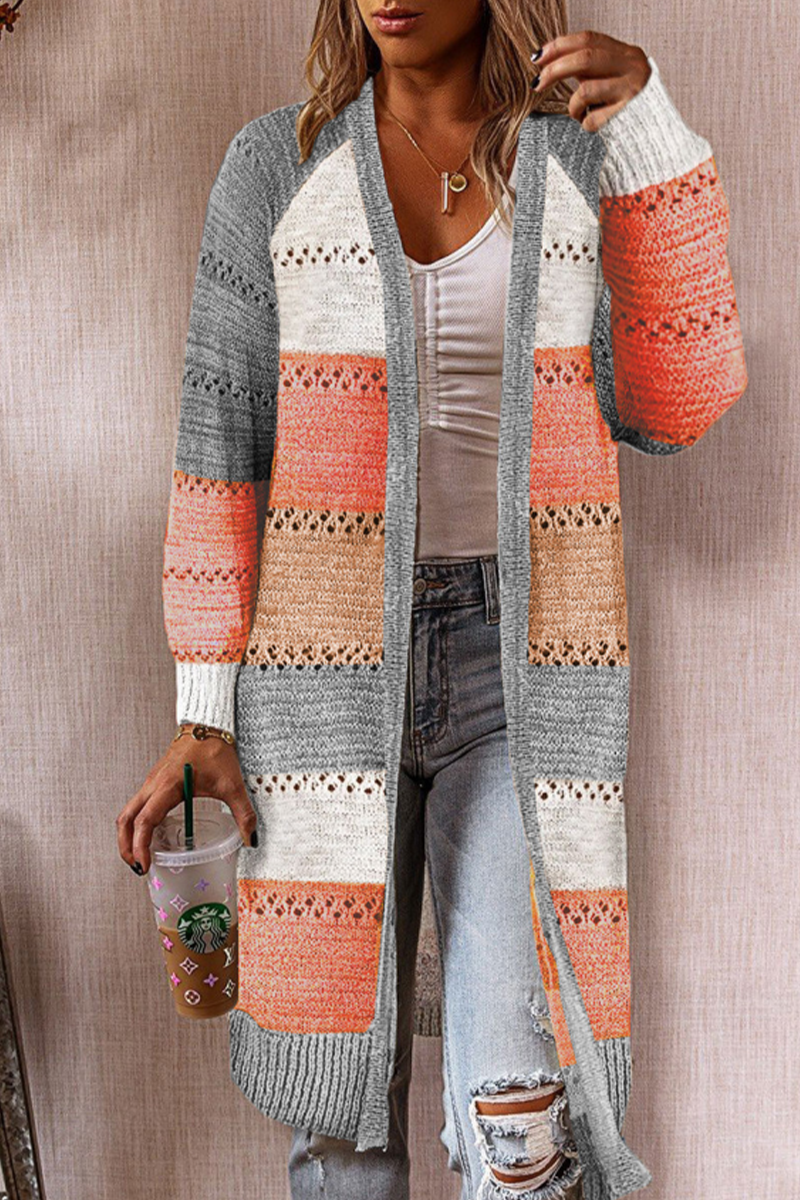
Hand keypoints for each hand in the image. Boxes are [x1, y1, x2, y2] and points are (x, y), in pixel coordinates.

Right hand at [116, 729, 257, 875]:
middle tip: (137, 868)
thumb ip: (243, 814)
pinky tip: (151, 838)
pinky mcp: (154, 782)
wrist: (206, 725)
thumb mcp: (232, 784)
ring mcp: (151, 782)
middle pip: (126, 819)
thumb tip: (251, 839)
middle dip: (126, 846)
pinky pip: (137, 806)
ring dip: (128, 836)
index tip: (144, 865)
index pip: (145, 820)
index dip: (140, 846)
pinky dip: (137, 824)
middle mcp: (153, 784)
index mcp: (168, 785)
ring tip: (140, 858)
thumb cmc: (215, 751)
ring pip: (128, 812)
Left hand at [532, 30, 650, 130]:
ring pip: (585, 91)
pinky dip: (584, 123)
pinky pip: (591, 119)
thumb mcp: (612, 77)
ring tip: (578, 113)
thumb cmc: (625, 105)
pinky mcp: (628, 116)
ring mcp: (632, 91)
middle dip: (555, 70)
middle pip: (585, 59)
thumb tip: (548, 60)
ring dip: (573, 105)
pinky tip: (591, 124)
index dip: (560, 46)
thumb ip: (590, 66)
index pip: (589, 39)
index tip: (538, 57)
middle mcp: (633, 67)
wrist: (656, 135)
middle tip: (537, 83)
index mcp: (627, 53)